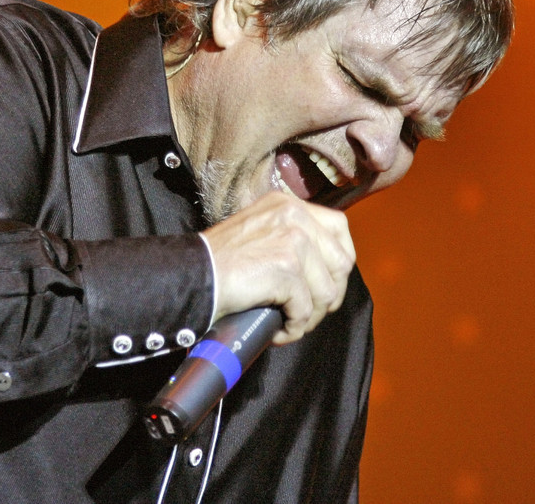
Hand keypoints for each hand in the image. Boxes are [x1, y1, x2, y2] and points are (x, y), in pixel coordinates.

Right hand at [201, 191, 355, 344]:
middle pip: (342, 263)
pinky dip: (292, 328)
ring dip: (309, 317)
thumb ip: (289, 236)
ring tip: (286, 323)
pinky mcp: (285, 267)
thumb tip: (324, 269)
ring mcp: (292, 239)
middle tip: (305, 312)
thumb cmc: (219, 263)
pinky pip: (305, 310)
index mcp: (288, 204)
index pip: (339, 228)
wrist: (192, 276)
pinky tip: (276, 330)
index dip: (339, 261)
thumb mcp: (259, 231)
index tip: (327, 283)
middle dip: (328, 296)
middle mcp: (294, 215)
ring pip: (327, 292)